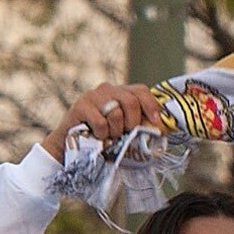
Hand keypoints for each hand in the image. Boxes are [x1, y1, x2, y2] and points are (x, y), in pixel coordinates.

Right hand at [39, 82, 167, 159]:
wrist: (70, 144)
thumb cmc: (102, 137)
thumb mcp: (123, 128)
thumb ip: (139, 124)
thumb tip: (162, 129)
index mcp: (120, 93)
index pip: (141, 90)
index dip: (151, 105)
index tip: (156, 123)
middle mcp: (107, 89)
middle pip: (130, 101)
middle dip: (132, 122)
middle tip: (126, 134)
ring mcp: (93, 96)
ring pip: (116, 113)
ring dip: (116, 131)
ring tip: (109, 136)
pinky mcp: (81, 106)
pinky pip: (101, 122)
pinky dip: (102, 135)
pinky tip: (97, 136)